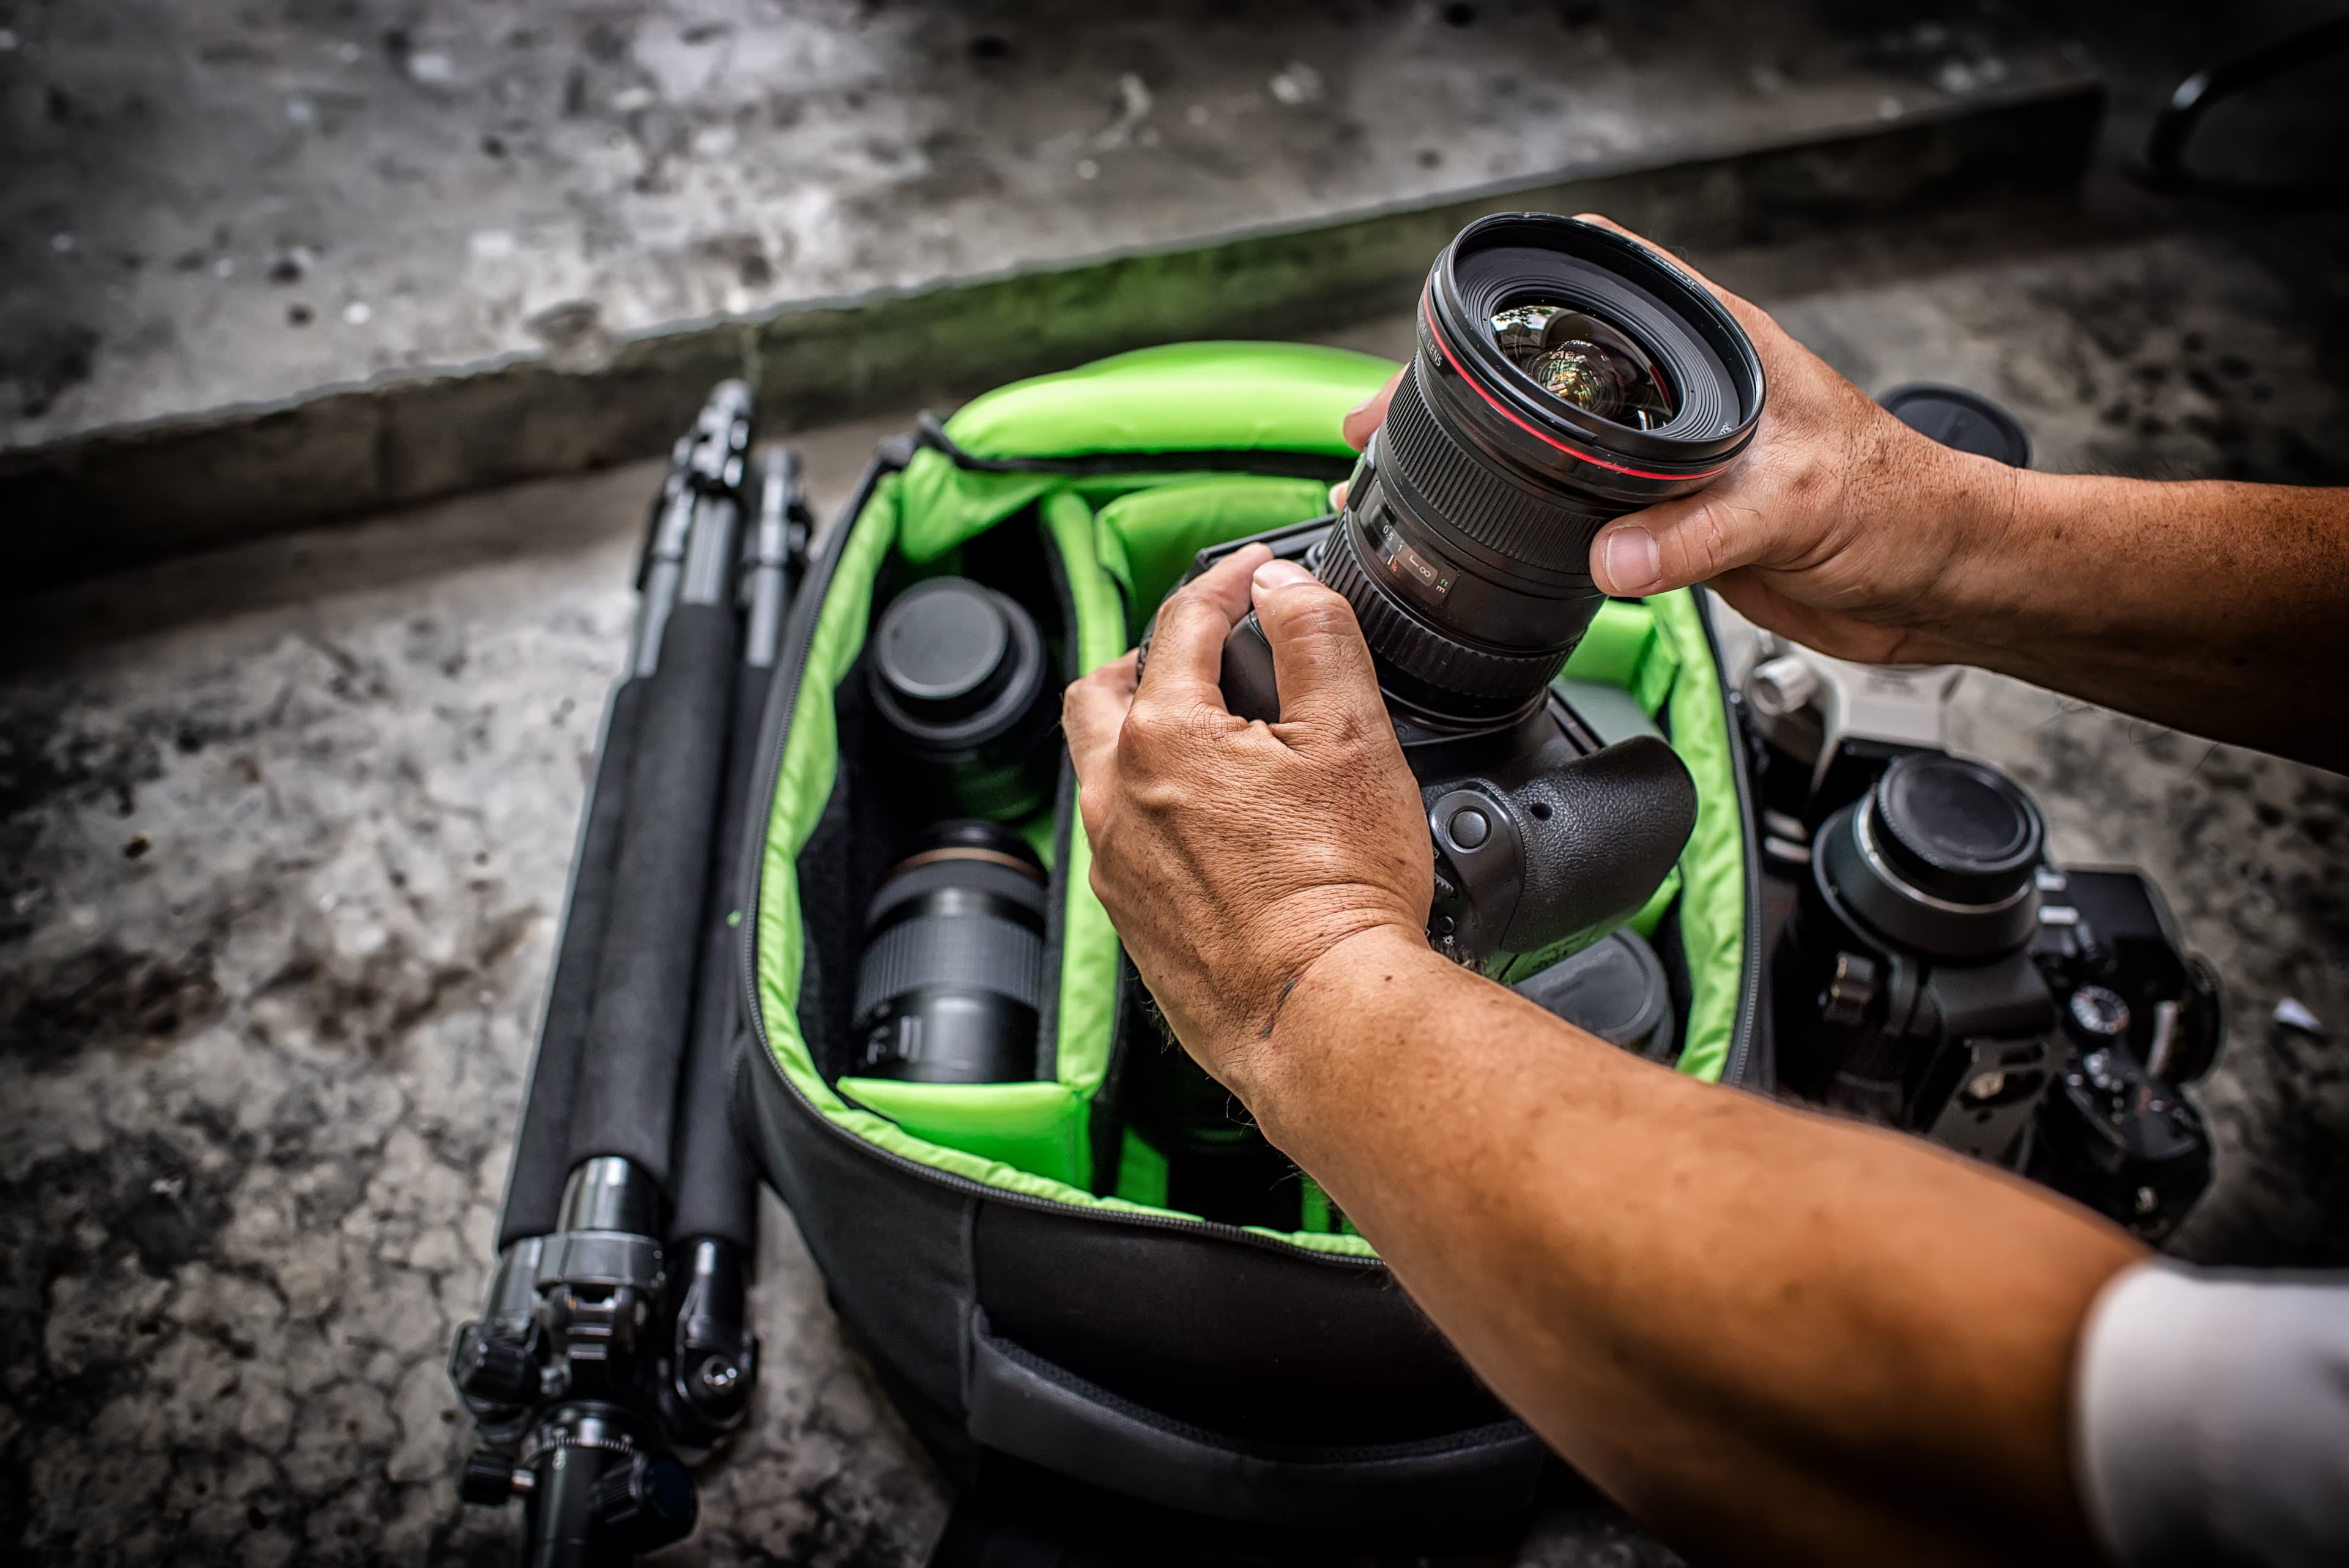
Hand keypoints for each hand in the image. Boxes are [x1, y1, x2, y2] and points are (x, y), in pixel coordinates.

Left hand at [1062, 545, 1432, 1095]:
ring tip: (1204, 734)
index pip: (1182, 622)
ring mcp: (1117, 865)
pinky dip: (1152, 809)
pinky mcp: (1132, 922)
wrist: (1321, 1017)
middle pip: (1101, 693)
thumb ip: (1315, 637)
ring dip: (1141, 735)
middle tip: (1199, 652)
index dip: (1225, 582)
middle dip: (1146, 657)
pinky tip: (1208, 826)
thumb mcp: (1350, 733)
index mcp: (1163, 735)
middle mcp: (1118, 796)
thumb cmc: (1340, 888)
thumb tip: (1282, 585)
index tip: (1252, 575)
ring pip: (1103, 772)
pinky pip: (1122, 842)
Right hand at [1338, 215, 2025, 665]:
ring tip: (1408, 475)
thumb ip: (1696, 533)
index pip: (1601, 282)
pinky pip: (1584, 509)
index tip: (1436, 326)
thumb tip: (1610, 556)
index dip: (1516, 293)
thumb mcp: (1791, 508)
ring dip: (1488, 458)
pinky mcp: (1675, 521)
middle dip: (1466, 390)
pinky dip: (1528, 519)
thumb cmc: (1900, 509)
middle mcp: (1687, 391)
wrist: (1936, 586)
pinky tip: (1485, 534)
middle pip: (1555, 370)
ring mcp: (1676, 456)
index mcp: (1715, 347)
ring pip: (1560, 443)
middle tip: (1387, 421)